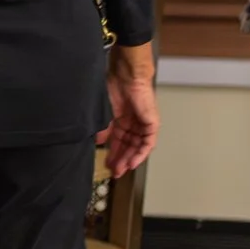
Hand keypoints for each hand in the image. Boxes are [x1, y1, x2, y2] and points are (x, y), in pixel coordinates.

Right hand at [100, 45, 158, 177]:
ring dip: (130, 159)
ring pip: (137, 147)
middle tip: (114, 171)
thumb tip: (97, 141)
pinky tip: (133, 162)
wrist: (126, 77)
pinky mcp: (151, 124)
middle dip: (121, 160)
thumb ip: (103, 129)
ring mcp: (143, 124)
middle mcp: (133, 124)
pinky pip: (147, 143)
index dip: (113, 153)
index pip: (118, 141)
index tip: (107, 164)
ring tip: (121, 169)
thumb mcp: (105, 113)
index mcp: (121, 120)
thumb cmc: (114, 87)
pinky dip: (141, 154)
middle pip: (128, 146)